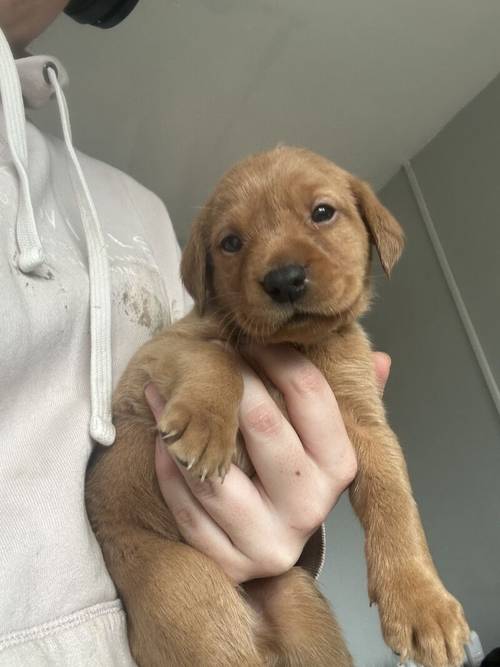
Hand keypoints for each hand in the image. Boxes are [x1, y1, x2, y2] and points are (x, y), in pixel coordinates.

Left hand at [145, 347, 390, 584]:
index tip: (249, 336)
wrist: (262, 541)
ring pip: (217, 472)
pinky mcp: (229, 563)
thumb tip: (382, 360)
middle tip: (208, 353)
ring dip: (185, 424)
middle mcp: (311, 508)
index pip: (311, 394)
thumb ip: (342, 400)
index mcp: (340, 468)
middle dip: (231, 379)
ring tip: (167, 390)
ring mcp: (269, 541)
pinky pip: (187, 507)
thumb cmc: (289, 473)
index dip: (275, 355)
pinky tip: (164, 438)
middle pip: (264, 424)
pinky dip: (169, 468)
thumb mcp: (324, 437)